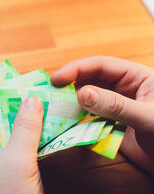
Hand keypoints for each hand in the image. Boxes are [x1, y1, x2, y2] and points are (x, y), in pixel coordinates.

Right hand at [51, 56, 153, 173]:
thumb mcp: (148, 117)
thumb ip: (115, 105)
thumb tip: (81, 94)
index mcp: (137, 77)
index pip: (101, 65)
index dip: (77, 69)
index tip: (56, 79)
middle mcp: (125, 90)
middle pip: (91, 81)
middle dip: (70, 86)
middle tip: (49, 95)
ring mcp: (118, 109)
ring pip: (88, 101)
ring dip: (72, 105)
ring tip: (54, 110)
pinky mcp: (113, 127)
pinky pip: (91, 121)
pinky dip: (79, 123)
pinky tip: (67, 126)